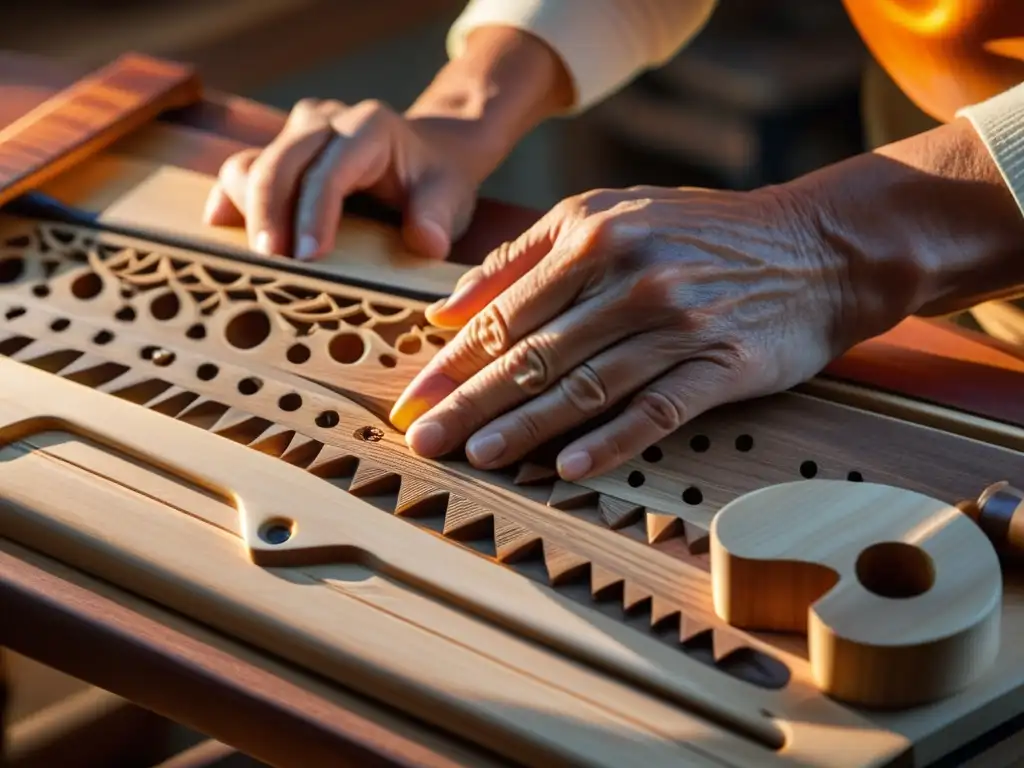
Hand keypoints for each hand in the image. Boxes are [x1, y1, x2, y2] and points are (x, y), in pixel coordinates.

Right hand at [203, 98, 481, 260]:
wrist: (429, 152)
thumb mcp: (450, 196)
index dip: (313, 214)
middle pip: (280, 162)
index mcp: (369, 128)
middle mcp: (326, 121)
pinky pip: (241, 171)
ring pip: (251, 163)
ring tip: (257, 260)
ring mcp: (297, 133)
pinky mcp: (278, 150)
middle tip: (269, 264)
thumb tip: (425, 242)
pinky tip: (225, 231)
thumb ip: (438, 217)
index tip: (307, 257)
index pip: (330, 171)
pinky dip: (232, 201)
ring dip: (247, 211)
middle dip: (269, 214)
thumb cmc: (437, 179)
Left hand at [389, 185, 914, 479]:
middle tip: (422, 440)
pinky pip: (655, 410)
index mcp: (592, 237)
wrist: (816, 245)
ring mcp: (677, 324)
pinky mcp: (722, 365)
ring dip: (526, 428)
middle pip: (532, 354)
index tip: (411, 397)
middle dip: (469, 403)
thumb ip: (524, 256)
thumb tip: (449, 310)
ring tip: (477, 458)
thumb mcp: (610, 213)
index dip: (452, 361)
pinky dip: (611, 442)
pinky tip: (570, 469)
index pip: (503, 312)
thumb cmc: (699, 230)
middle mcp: (629, 278)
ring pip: (584, 386)